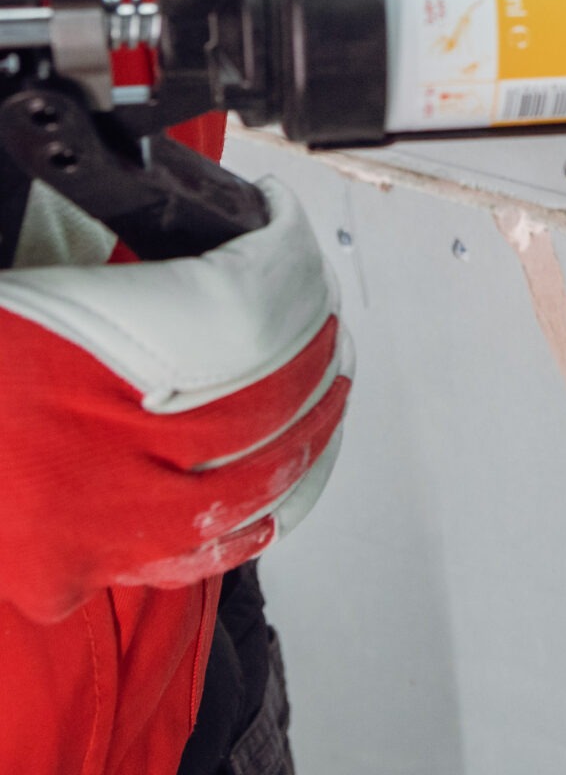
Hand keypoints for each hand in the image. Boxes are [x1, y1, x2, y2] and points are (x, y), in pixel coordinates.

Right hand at [0, 179, 350, 621]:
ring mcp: (88, 532)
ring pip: (253, 482)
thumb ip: (58, 241)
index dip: (279, 262)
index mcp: (58, 366)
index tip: (278, 228)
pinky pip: (198, 548)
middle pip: (265, 398)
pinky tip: (272, 481)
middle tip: (318, 306)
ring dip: (303, 428)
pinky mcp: (72, 578)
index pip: (239, 312)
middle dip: (308, 344)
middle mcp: (87, 460)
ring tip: (324, 383)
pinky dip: (250, 508)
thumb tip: (149, 196)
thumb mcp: (2, 275)